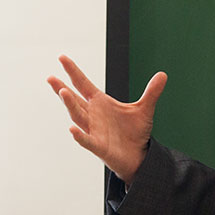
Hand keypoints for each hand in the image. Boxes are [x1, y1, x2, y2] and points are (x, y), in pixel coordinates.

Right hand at [47, 54, 166, 185]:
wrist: (139, 156)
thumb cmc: (135, 132)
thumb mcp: (144, 109)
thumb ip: (152, 92)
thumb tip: (163, 74)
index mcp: (100, 102)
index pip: (83, 83)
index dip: (73, 71)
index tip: (62, 58)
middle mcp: (93, 114)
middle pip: (74, 99)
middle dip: (62, 89)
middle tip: (52, 78)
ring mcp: (93, 130)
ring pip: (78, 116)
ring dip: (70, 105)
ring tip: (63, 92)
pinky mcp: (98, 146)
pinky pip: (87, 140)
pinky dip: (79, 135)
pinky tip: (72, 129)